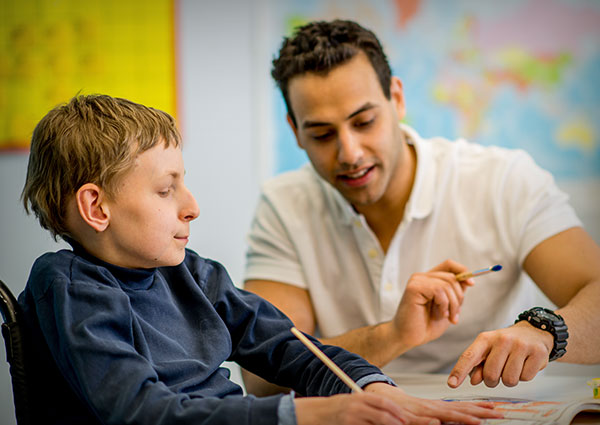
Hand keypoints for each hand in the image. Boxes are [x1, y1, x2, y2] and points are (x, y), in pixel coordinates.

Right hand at [295, 392, 408, 424]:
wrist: (321, 413)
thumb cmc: (341, 408)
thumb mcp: (356, 400)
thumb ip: (372, 404)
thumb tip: (393, 412)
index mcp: (360, 397)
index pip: (383, 402)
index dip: (396, 410)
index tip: (404, 417)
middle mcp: (356, 407)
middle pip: (382, 416)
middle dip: (394, 423)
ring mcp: (352, 419)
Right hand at [363, 382, 502, 424]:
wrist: (379, 401)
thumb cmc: (403, 409)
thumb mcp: (425, 413)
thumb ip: (440, 415)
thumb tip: (455, 418)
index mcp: (438, 407)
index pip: (462, 407)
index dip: (480, 407)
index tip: (496, 408)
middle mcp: (433, 408)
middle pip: (460, 409)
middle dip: (480, 412)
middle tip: (500, 412)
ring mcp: (423, 413)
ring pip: (445, 414)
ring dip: (463, 417)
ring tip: (480, 419)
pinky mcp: (411, 418)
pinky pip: (423, 421)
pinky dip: (433, 421)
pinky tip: (440, 422)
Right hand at [392, 260, 473, 348]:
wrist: (409, 338)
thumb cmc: (426, 325)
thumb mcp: (448, 307)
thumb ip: (456, 292)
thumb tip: (468, 280)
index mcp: (430, 280)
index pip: (449, 264)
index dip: (463, 271)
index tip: (472, 284)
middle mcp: (422, 277)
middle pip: (452, 276)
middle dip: (458, 298)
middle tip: (454, 316)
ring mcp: (417, 281)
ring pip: (447, 283)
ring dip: (452, 304)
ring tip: (447, 317)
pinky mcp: (413, 288)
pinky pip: (438, 290)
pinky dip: (444, 304)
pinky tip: (440, 314)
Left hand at [447, 321, 553, 387]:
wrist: (534, 332)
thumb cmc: (507, 345)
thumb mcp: (489, 350)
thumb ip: (478, 365)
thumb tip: (473, 380)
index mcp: (485, 338)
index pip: (469, 356)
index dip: (459, 371)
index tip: (451, 384)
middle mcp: (502, 340)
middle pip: (491, 375)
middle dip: (493, 380)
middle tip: (499, 372)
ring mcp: (521, 345)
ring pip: (509, 380)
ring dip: (509, 380)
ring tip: (513, 366)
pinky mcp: (537, 353)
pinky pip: (525, 378)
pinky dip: (524, 376)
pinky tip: (525, 364)